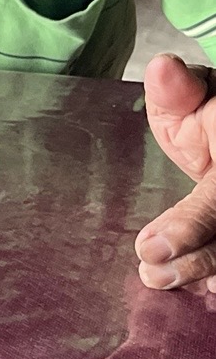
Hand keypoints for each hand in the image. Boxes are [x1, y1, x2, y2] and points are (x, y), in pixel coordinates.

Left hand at [135, 54, 215, 290]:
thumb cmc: (209, 112)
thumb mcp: (193, 93)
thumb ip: (178, 89)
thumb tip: (163, 68)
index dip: (191, 224)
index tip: (149, 246)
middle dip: (197, 260)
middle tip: (150, 272)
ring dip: (206, 272)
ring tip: (159, 279)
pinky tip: (202, 290)